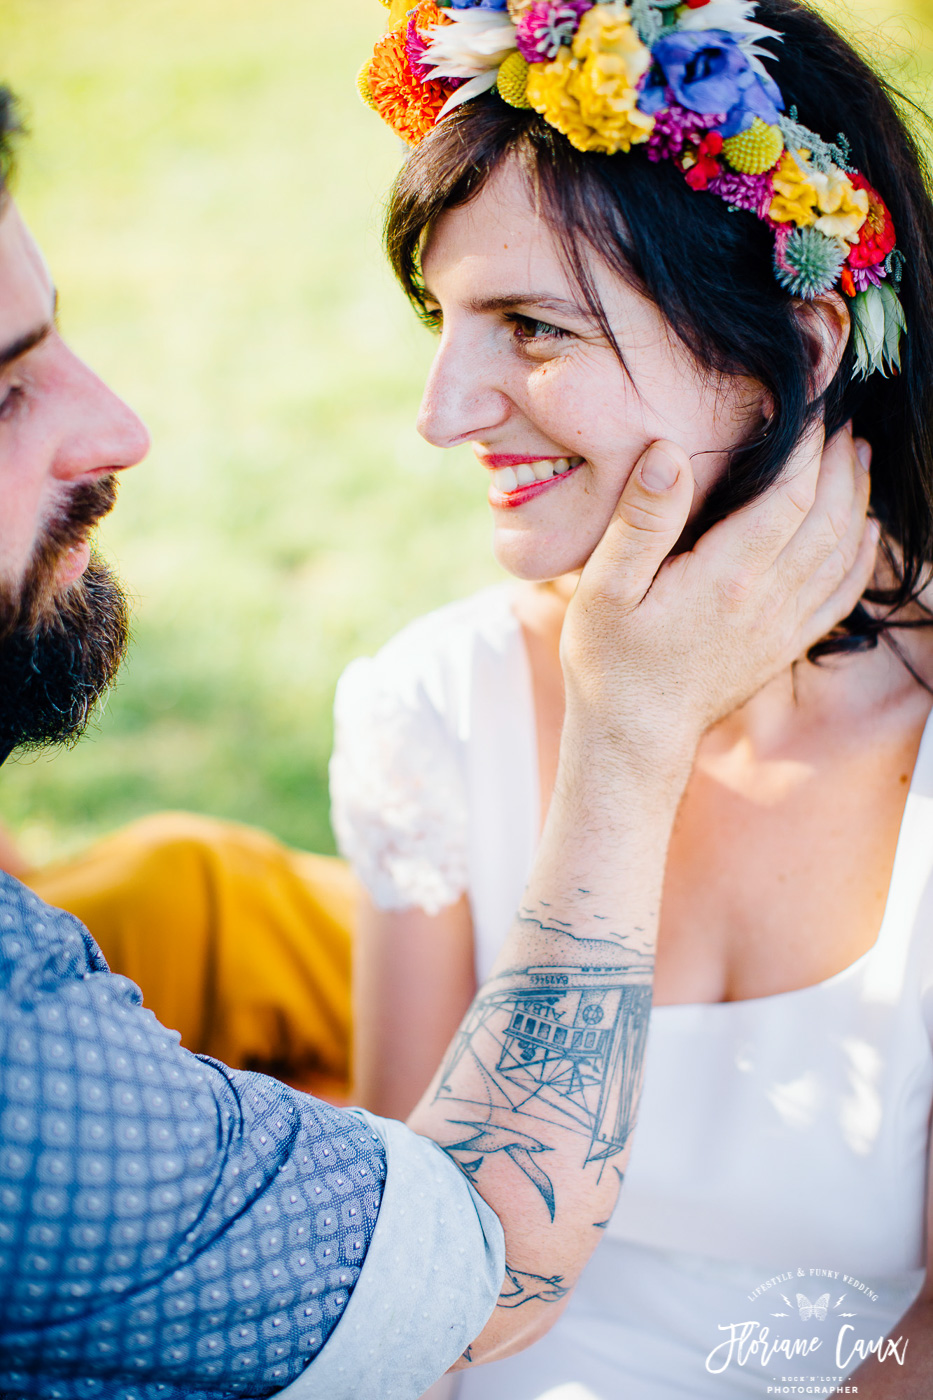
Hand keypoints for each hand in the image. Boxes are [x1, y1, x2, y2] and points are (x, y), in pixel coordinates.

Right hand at [560, 423, 875, 774]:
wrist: (634, 738)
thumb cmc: (610, 663)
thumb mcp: (602, 588)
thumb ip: (640, 520)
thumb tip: (668, 452)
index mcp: (728, 576)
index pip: (791, 493)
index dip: (808, 441)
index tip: (809, 400)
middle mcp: (768, 599)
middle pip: (828, 515)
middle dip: (840, 460)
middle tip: (840, 416)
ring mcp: (783, 625)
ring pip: (842, 549)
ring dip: (856, 497)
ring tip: (858, 455)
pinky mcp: (784, 644)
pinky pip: (841, 594)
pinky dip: (861, 555)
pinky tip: (865, 530)